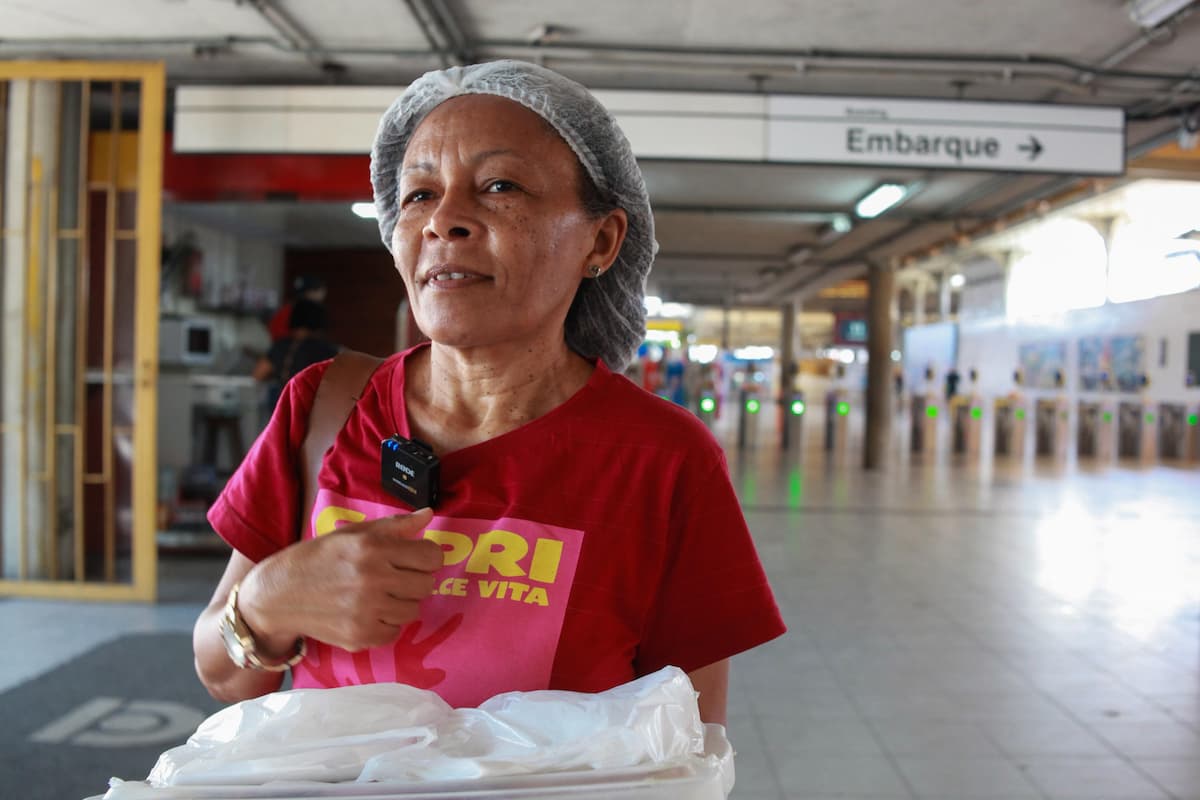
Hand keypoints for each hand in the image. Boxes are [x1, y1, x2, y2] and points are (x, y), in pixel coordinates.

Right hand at [238, 508, 442, 653]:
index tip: (415, 558)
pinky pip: (395, 632)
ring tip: (379, 594)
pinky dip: (387, 624)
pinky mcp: (359, 636)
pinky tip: (369, 612)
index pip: (431, 556)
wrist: (276, 596)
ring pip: (413, 610)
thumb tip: (429, 514)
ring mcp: (366, 611)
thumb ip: (394, 525)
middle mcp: (372, 579)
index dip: (427, 556)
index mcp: (372, 548)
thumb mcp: (352, 534)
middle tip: (395, 577)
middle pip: (426, 585)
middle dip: (415, 579)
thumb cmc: (316, 559)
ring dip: (401, 602)